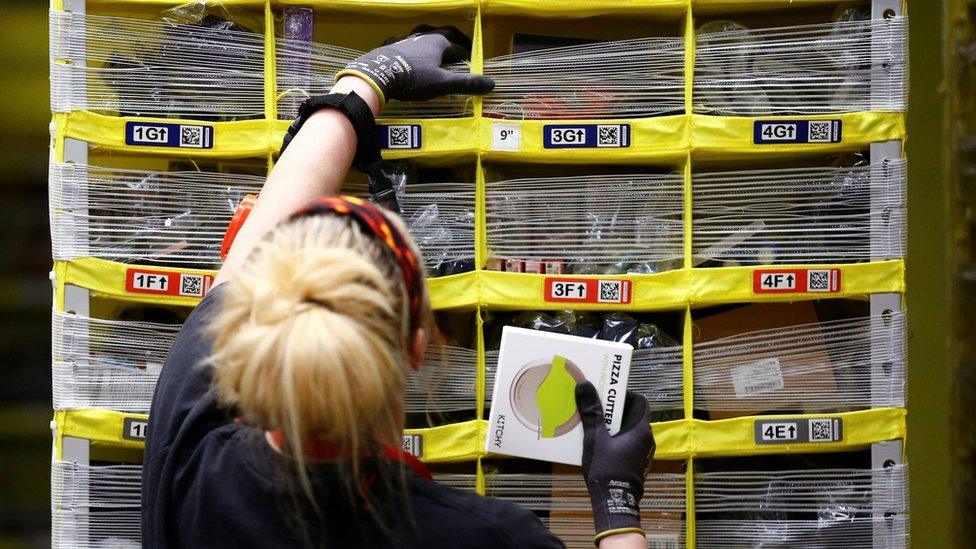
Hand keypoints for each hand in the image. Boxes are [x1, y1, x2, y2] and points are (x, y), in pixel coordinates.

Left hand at [335, 25, 493, 103]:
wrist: (378, 75)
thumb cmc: (413, 78)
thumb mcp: (442, 83)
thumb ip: (466, 84)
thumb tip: (491, 84)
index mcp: (437, 42)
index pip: (458, 44)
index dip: (466, 52)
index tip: (471, 61)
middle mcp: (422, 38)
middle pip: (440, 34)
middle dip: (450, 41)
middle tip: (456, 49)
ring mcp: (405, 42)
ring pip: (421, 38)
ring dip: (430, 43)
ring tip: (434, 51)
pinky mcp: (390, 49)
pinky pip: (404, 46)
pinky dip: (411, 51)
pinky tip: (407, 57)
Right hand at [575, 381, 654, 545]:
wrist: (614, 504)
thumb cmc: (607, 469)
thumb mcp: (595, 439)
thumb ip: (591, 412)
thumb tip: (585, 385)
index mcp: (641, 429)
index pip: (640, 402)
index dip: (625, 395)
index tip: (607, 395)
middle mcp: (646, 439)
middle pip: (632, 415)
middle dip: (613, 410)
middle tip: (594, 408)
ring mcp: (643, 452)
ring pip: (629, 430)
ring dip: (613, 425)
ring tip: (592, 425)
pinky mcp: (637, 463)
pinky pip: (627, 443)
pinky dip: (615, 439)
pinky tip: (598, 443)